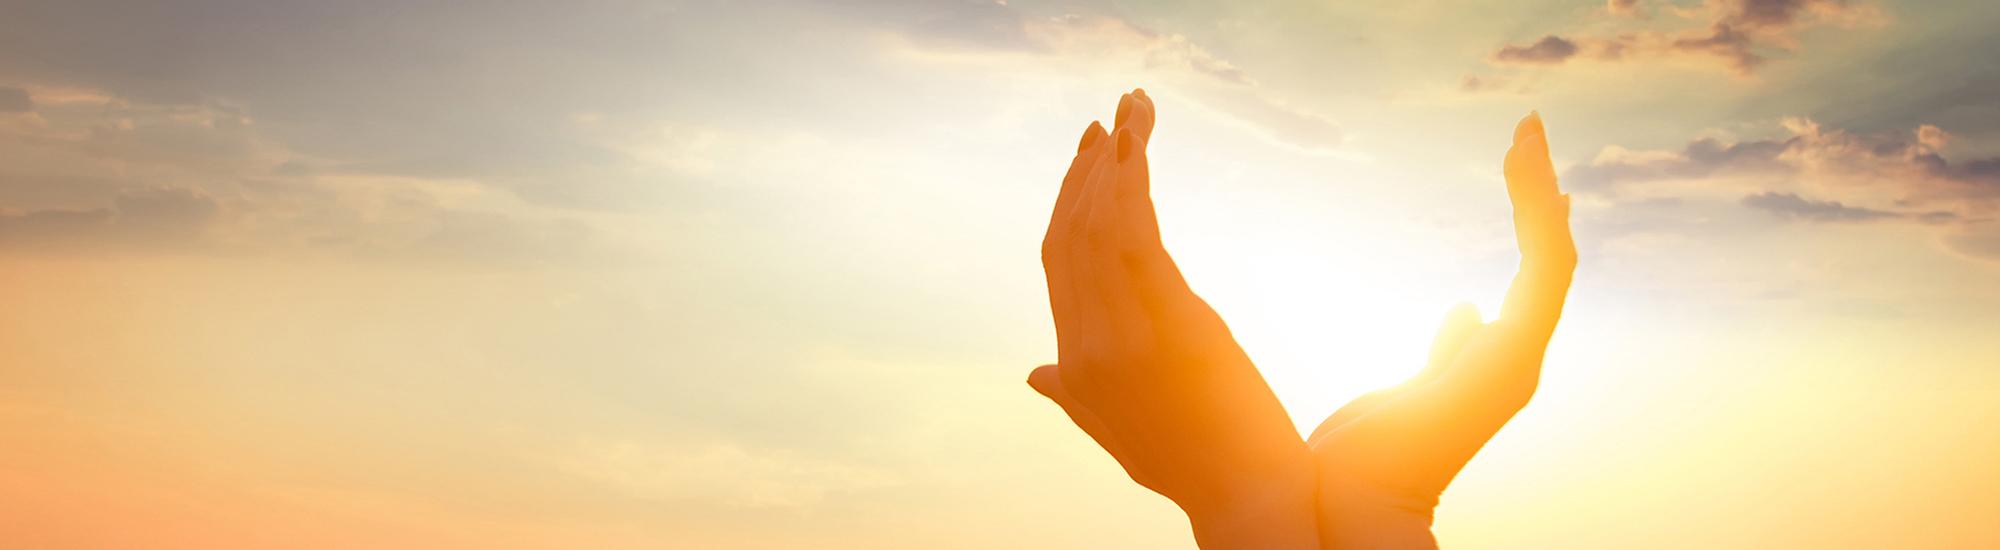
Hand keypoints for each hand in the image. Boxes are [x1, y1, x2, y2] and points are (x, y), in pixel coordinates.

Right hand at [1029, 90, 1319, 548]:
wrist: (1244, 498)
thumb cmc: (1193, 466)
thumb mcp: (1116, 429)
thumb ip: (1072, 394)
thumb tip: (1034, 373)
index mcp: (1074, 364)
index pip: (1058, 263)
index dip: (1066, 203)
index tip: (1086, 156)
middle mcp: (1086, 346)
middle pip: (1072, 236)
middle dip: (1086, 171)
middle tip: (1107, 120)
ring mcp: (1125, 337)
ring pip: (1101, 227)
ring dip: (1114, 162)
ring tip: (1131, 111)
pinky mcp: (1171, 325)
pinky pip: (1137, 238)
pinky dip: (1133, 185)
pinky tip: (1138, 149)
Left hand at [1306, 113, 1576, 548]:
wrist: (1354, 503)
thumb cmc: (1365, 456)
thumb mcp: (1407, 387)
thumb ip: (1446, 350)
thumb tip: (1465, 309)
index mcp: (1494, 361)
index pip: (1531, 279)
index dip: (1532, 222)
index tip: (1526, 174)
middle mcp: (1516, 359)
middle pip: (1546, 261)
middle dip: (1539, 194)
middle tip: (1528, 131)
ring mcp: (1518, 360)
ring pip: (1550, 258)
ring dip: (1539, 193)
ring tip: (1526, 134)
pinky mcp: (1511, 359)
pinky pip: (1541, 274)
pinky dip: (1538, 221)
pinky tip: (1531, 177)